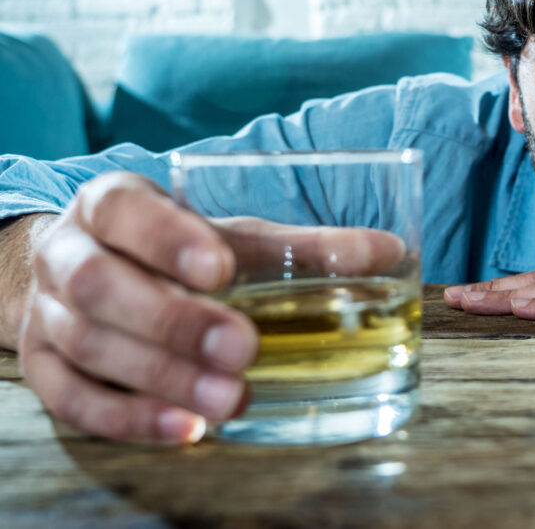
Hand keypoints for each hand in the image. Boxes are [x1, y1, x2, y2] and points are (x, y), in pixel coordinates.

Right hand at [17, 172, 403, 443]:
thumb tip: (391, 251)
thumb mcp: (231, 237)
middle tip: (243, 348)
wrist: (87, 272)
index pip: (125, 211)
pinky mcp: (43, 370)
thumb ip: (303, 246)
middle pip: (101, 285)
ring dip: (163, 376)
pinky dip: (133, 418)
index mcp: (111, 205)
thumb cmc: (178, 250)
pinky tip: (190, 429)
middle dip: (173, 320)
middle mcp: (69, 255)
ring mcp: (47, 315)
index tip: (220, 268)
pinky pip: (75, 400)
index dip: (165, 238)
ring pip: (89, 345)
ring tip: (231, 398)